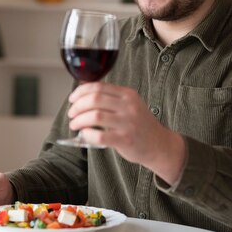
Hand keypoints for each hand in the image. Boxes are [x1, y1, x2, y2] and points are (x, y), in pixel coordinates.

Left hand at [67, 82, 186, 183]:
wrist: (159, 145)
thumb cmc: (139, 125)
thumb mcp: (130, 105)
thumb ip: (111, 98)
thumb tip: (83, 93)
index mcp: (128, 94)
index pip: (98, 87)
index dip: (80, 92)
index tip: (72, 99)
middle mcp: (128, 106)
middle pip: (94, 99)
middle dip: (77, 106)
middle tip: (72, 114)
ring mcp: (128, 123)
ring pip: (95, 116)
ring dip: (79, 120)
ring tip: (74, 125)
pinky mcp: (125, 140)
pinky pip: (100, 136)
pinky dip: (87, 134)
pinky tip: (84, 134)